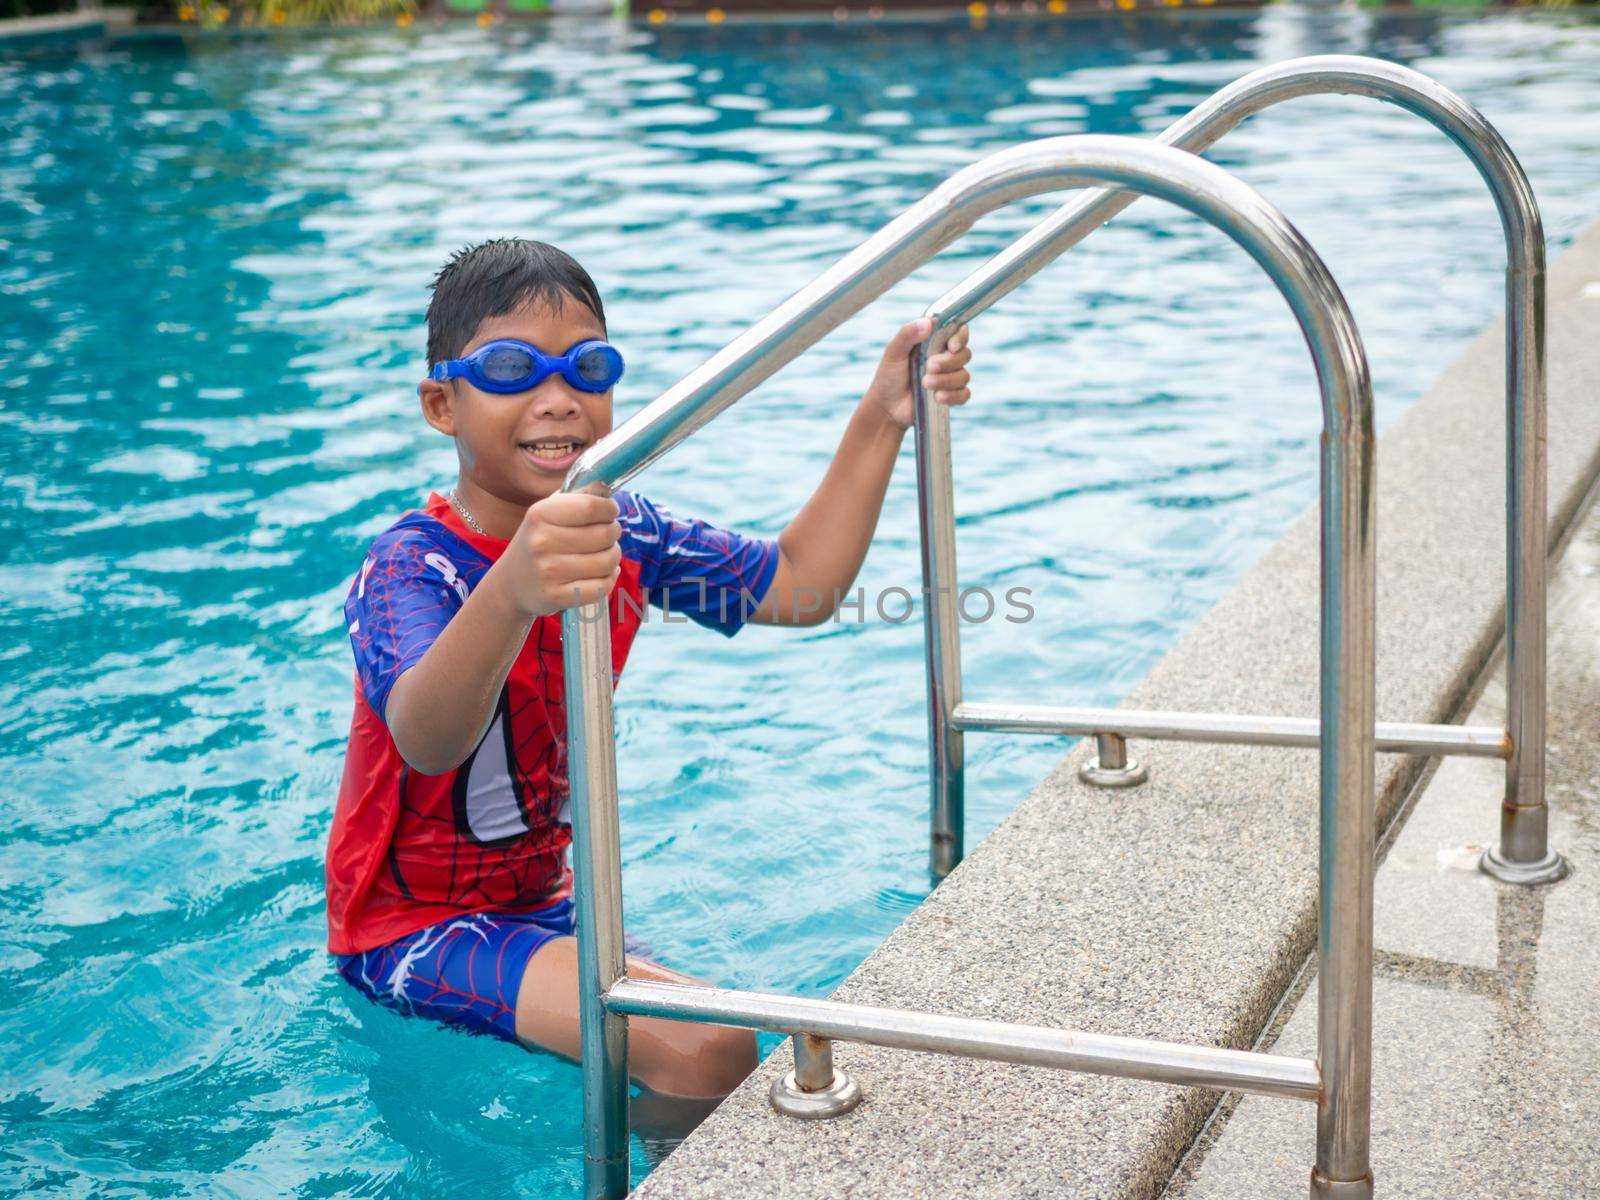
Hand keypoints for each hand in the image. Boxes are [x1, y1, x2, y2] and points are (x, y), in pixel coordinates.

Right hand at [503, 489, 622, 616]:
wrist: (511, 583)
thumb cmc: (538, 541)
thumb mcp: (548, 513)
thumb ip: (577, 497)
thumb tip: (605, 486)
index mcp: (540, 514)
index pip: (591, 507)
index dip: (609, 509)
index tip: (610, 511)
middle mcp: (541, 542)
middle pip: (604, 535)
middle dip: (614, 533)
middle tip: (608, 535)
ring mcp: (548, 572)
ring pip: (607, 562)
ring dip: (613, 557)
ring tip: (604, 554)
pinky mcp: (556, 597)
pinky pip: (602, 587)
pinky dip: (609, 579)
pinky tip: (601, 574)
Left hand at [863, 317, 972, 431]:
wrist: (887, 407)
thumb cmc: (889, 376)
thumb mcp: (893, 353)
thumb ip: (907, 334)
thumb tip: (928, 322)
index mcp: (935, 342)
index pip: (958, 332)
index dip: (960, 337)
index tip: (952, 346)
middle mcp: (946, 357)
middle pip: (964, 355)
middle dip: (948, 362)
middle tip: (929, 368)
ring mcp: (950, 377)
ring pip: (964, 376)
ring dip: (946, 380)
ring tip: (925, 384)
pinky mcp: (951, 396)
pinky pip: (964, 394)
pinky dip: (953, 396)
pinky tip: (937, 397)